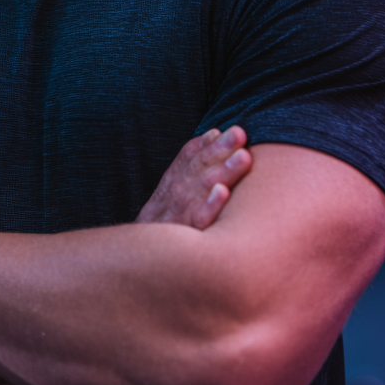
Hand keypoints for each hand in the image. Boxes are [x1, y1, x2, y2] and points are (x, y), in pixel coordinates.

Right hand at [135, 126, 251, 228]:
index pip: (195, 156)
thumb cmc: (167, 215)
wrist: (142, 254)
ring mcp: (182, 213)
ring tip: (243, 158)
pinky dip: (209, 205)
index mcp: (177, 178)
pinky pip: (200, 219)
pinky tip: (222, 192)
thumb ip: (192, 158)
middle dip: (222, 150)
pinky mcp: (187, 234)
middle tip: (241, 134)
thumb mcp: (172, 184)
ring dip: (223, 171)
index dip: (215, 143)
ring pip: (204, 188)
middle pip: (201, 167)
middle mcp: (179, 191)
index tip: (237, 130)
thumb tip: (216, 132)